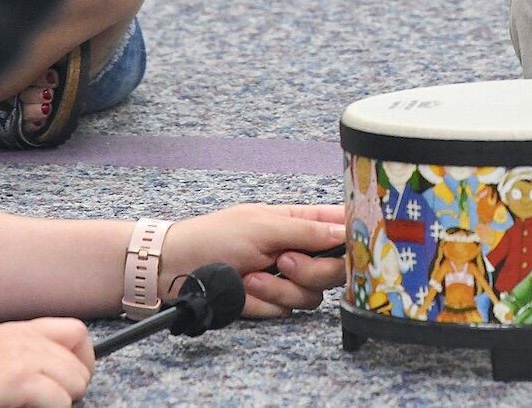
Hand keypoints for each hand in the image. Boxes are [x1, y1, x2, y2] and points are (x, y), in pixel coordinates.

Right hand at [0, 320, 93, 407]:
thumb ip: (17, 357)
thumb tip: (41, 382)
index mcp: (22, 331)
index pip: (77, 333)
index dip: (81, 361)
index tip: (68, 383)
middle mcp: (28, 339)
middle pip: (82, 361)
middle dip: (73, 387)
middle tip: (51, 404)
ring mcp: (25, 357)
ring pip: (76, 381)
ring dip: (62, 401)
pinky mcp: (17, 379)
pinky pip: (59, 400)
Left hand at [161, 204, 345, 318]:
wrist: (176, 270)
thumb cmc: (214, 236)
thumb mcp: (263, 226)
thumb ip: (308, 232)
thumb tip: (347, 232)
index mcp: (300, 221)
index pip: (343, 226)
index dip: (355, 238)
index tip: (354, 248)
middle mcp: (300, 250)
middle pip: (335, 270)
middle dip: (309, 270)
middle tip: (281, 261)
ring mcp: (287, 279)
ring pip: (312, 295)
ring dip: (279, 288)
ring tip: (250, 276)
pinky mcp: (273, 302)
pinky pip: (285, 311)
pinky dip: (262, 302)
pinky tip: (244, 290)